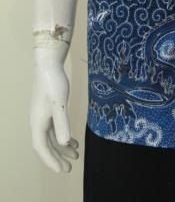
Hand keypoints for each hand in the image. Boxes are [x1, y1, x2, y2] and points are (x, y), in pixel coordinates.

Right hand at [30, 54, 78, 172]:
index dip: (51, 160)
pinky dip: (63, 136)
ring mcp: (42, 116)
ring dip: (62, 147)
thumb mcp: (59, 104)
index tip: (62, 170)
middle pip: (46, 145)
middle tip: (70, 168)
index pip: (42, 148)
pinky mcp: (48, 110)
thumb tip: (63, 143)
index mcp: (37, 123)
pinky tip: (72, 139)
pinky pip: (54, 129)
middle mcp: (37, 122)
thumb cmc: (53, 83)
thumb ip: (62, 123)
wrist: (48, 65)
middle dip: (57, 158)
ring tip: (76, 154)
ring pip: (51, 137)